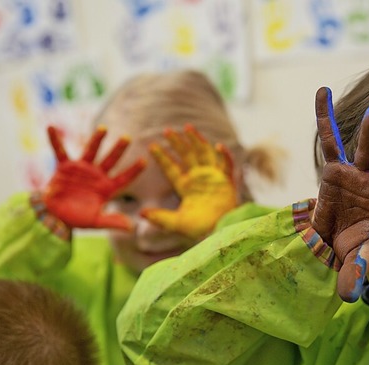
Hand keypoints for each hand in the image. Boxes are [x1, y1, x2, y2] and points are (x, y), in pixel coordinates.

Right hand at [43, 126, 145, 229]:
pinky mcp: (65, 168)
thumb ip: (112, 221)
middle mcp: (97, 175)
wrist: (56, 216)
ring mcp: (82, 170)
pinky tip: (51, 128)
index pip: (124, 178)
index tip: (145, 161)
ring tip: (104, 129)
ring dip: (96, 140)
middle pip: (110, 160)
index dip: (134, 170)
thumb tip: (131, 227)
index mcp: (107, 188)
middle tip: (128, 138)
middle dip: (119, 150)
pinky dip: (55, 140)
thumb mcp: (96, 221)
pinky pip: (60, 152)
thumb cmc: (78, 218)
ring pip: (91, 151)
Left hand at [141, 124, 237, 239]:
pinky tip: (218, 146)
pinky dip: (225, 155)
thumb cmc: (198, 229)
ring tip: (188, 127)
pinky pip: (227, 165)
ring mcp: (213, 177)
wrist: (219, 232)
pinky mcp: (227, 181)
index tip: (151, 146)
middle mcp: (198, 178)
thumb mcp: (176, 223)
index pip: (171, 168)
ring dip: (197, 140)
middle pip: (187, 155)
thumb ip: (160, 218)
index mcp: (185, 186)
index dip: (162, 157)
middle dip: (178, 142)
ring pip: (205, 153)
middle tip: (167, 130)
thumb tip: (141, 214)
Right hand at [313, 86, 368, 301]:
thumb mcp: (354, 261)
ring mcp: (359, 175)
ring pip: (367, 147)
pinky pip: (330, 140)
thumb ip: (355, 273)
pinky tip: (322, 92)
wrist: (333, 242)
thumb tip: (350, 294)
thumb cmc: (352, 251)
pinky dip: (325, 117)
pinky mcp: (336, 169)